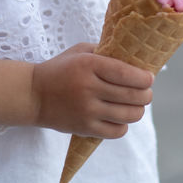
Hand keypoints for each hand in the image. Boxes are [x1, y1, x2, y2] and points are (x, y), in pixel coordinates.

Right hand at [31, 42, 153, 137]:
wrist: (33, 95)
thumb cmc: (61, 69)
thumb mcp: (80, 52)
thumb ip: (105, 52)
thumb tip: (135, 60)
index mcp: (89, 65)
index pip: (126, 74)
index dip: (144, 78)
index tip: (150, 78)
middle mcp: (89, 88)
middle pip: (132, 96)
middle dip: (146, 95)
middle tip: (146, 93)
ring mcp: (87, 110)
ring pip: (128, 115)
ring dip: (138, 111)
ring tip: (135, 105)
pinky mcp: (84, 128)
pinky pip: (116, 131)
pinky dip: (123, 125)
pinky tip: (119, 117)